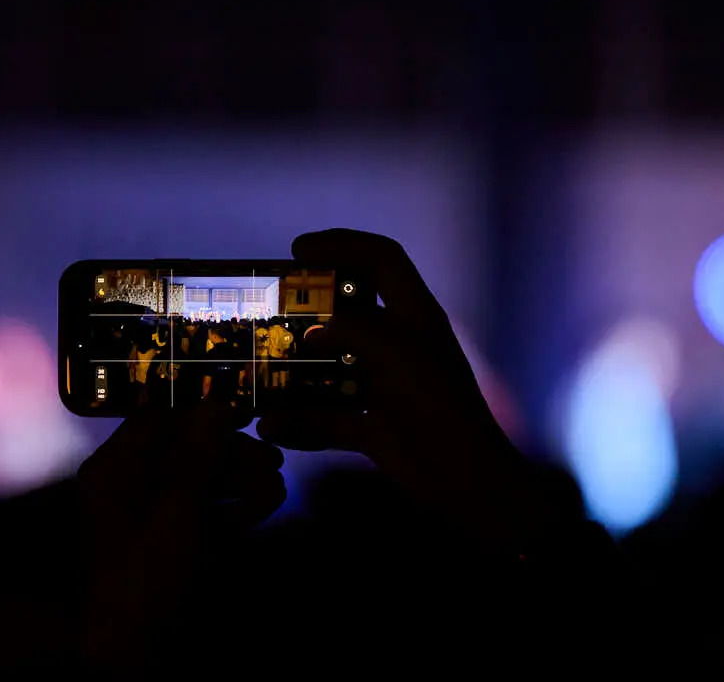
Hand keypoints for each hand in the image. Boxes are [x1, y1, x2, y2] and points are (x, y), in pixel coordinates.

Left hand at [78, 401, 284, 669]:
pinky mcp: (165, 543)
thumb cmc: (147, 578)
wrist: (131, 655)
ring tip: (276, 484)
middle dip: (230, 454)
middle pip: (182, 451)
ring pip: (196, 483)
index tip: (247, 414)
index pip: (158, 422)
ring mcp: (145, 516)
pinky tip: (264, 504)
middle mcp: (125, 486)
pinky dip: (229, 508)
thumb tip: (216, 404)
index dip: (203, 415)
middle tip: (273, 458)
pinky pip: (198, 512)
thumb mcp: (176, 512)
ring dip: (237, 480)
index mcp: (113, 471)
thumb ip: (196, 457)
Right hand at [258, 229, 553, 556]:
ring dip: (296, 370)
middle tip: (268, 308)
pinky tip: (273, 426)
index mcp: (415, 315)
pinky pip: (328, 418)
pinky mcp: (373, 425)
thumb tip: (312, 325)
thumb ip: (355, 328)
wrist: (464, 481)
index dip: (343, 243)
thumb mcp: (398, 354)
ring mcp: (384, 385)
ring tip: (259, 368)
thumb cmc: (438, 407)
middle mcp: (399, 344)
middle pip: (348, 311)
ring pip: (331, 366)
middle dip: (307, 309)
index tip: (298, 249)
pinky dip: (302, 423)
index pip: (381, 259)